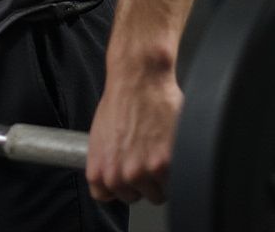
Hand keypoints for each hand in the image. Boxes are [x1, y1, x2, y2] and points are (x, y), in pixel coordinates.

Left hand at [84, 69, 181, 204]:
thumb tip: (111, 176)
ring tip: (156, 149)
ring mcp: (142, 172)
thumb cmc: (119, 100)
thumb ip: (104, 161)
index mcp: (99, 169)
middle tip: (144, 154)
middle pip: (135, 197)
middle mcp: (119, 176)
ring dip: (160, 177)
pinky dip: (174, 167)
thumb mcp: (99, 135)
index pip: (105, 196)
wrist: (138, 79)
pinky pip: (175, 182)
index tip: (124, 174)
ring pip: (158, 193)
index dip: (117, 184)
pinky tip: (166, 146)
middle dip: (141, 180)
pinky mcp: (165, 165)